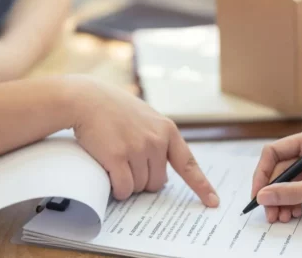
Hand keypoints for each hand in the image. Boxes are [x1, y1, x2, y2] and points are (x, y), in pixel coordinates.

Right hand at [67, 76, 219, 206]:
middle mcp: (156, 141)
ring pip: (139, 187)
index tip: (213, 202)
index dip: (202, 185)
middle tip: (128, 165)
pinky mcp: (118, 157)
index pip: (189, 164)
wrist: (87, 99)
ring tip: (116, 164)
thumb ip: (159, 140)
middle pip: (157, 183)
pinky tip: (111, 180)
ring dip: (128, 184)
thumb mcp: (147, 118)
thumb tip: (162, 175)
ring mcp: (138, 149)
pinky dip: (118, 190)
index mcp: (168, 131)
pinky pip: (124, 188)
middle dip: (144, 182)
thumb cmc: (115, 109)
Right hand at [251, 126, 301, 222]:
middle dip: (273, 192)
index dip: (263, 173)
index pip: (275, 152)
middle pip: (282, 170)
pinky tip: (294, 213)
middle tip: (270, 213)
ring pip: (291, 182)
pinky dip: (296, 202)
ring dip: (283, 199)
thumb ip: (293, 192)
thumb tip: (264, 196)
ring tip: (282, 217)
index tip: (258, 194)